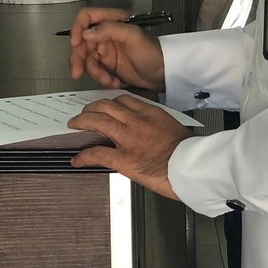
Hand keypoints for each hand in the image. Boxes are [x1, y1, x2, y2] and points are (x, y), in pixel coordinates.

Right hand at [68, 6, 165, 90]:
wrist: (164, 75)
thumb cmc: (152, 52)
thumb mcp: (133, 36)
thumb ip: (109, 29)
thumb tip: (86, 33)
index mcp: (112, 21)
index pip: (87, 17)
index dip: (77, 28)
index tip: (76, 43)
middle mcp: (106, 34)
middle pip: (81, 42)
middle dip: (78, 58)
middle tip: (77, 73)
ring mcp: (106, 51)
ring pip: (87, 60)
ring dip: (95, 73)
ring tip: (109, 81)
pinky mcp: (108, 66)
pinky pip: (96, 72)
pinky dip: (102, 79)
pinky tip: (115, 82)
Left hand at [68, 94, 191, 199]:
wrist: (193, 168)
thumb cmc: (189, 153)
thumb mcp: (173, 128)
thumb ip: (156, 126)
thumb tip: (148, 132)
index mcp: (151, 113)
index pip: (124, 100)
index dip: (110, 101)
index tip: (105, 105)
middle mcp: (137, 122)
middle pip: (106, 106)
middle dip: (91, 108)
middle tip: (84, 112)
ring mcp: (129, 139)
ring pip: (98, 122)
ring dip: (83, 121)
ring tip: (74, 124)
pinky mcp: (124, 159)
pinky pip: (98, 153)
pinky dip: (84, 156)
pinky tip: (78, 159)